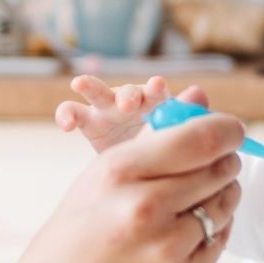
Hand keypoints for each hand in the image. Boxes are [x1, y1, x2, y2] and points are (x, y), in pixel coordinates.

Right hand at [8, 112, 245, 262]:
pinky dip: (213, 230)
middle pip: (219, 168)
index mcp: (120, 172)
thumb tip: (200, 98)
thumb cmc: (75, 236)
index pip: (201, 138)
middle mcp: (145, 208)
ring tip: (197, 199)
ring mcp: (166, 249)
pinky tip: (188, 231)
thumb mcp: (101, 177)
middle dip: (226, 160)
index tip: (232, 129)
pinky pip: (220, 240)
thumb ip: (154, 139)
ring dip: (222, 195)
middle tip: (220, 161)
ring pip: (225, 204)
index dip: (227, 129)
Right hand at [56, 74, 205, 152]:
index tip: (158, 86)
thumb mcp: (172, 141)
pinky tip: (65, 125)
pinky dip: (67, 114)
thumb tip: (198, 93)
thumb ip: (184, 117)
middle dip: (127, 95)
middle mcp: (133, 102)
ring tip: (81, 84)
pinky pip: (73, 112)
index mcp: (157, 105)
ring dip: (91, 87)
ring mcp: (108, 109)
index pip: (156, 92)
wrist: (137, 178)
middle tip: (127, 105)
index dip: (156, 89)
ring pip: (97, 92)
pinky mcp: (88, 121)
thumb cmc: (162, 156)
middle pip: (128, 91)